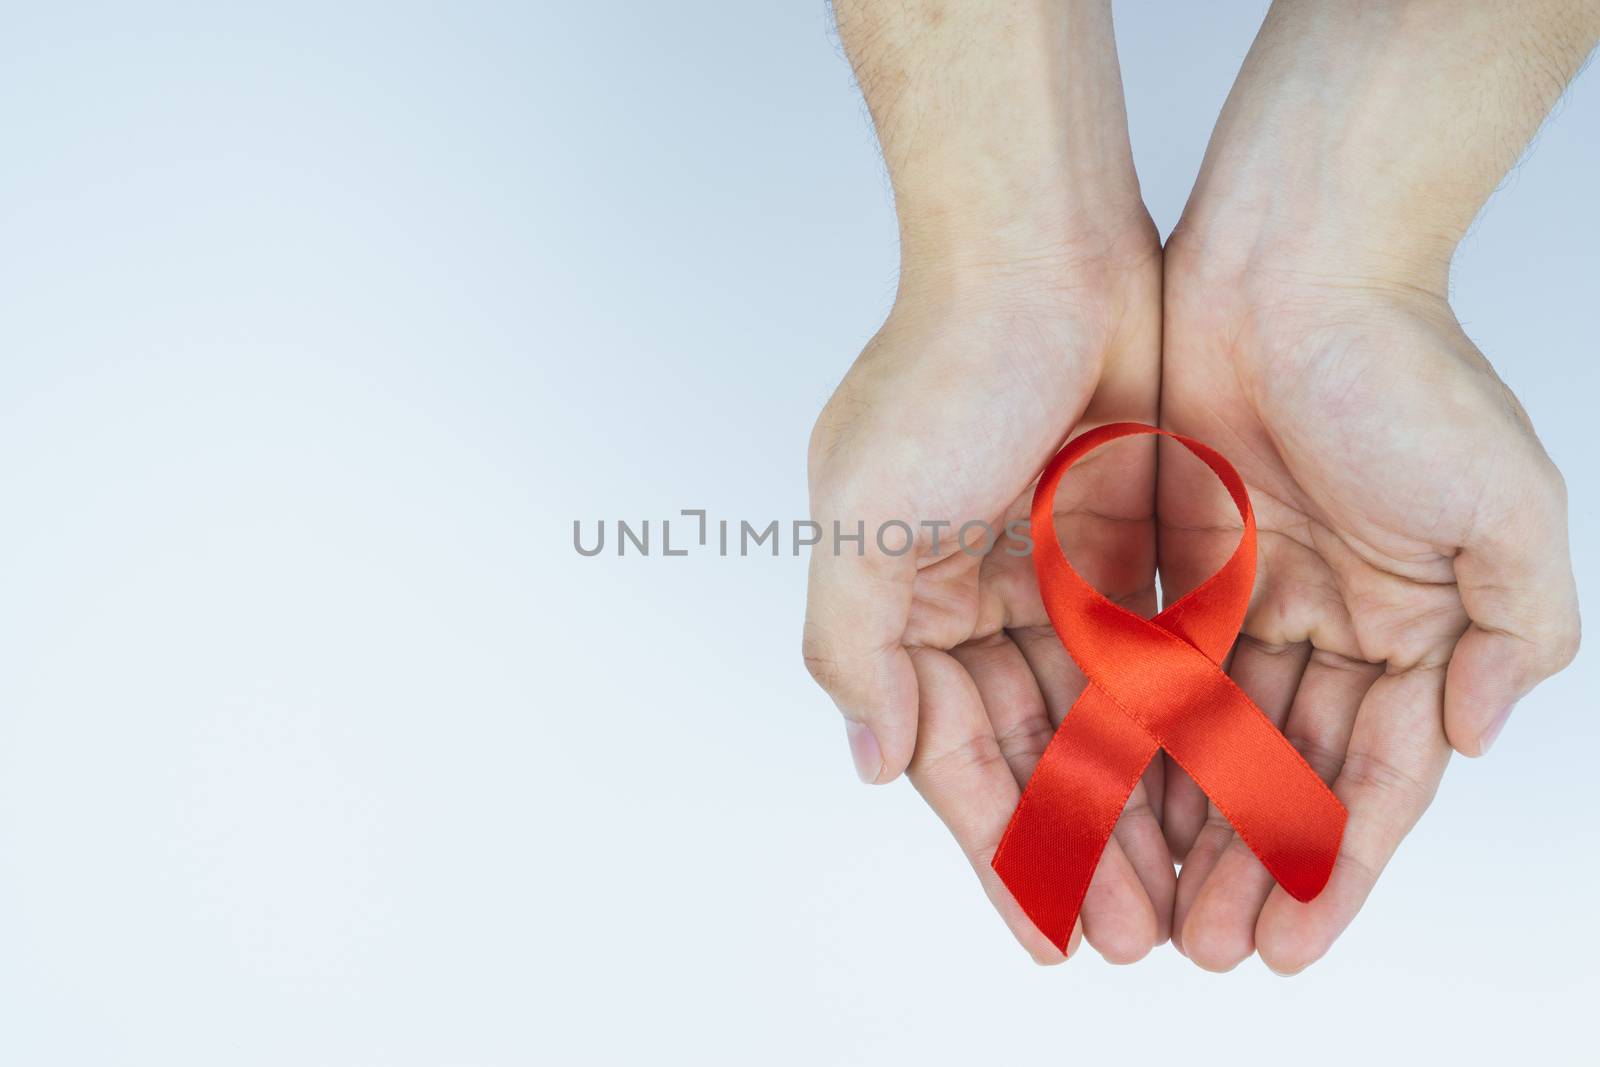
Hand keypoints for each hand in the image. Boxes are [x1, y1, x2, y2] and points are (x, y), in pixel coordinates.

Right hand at [804, 227, 1170, 962]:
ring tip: (1183, 891)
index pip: (950, 756)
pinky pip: (1153, 653)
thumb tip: (869, 764)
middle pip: (1030, 752)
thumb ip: (851, 647)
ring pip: (1099, 719)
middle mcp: (972, 600)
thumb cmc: (939, 370)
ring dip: (1134, 801)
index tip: (1049, 933)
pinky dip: (1177, 722)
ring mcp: (1052, 574)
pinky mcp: (1125, 544)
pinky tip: (1212, 788)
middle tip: (1134, 936)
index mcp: (900, 605)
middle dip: (1079, 846)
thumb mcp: (861, 519)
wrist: (1041, 246)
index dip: (999, 847)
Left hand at [1156, 236, 1579, 973]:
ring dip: (1187, 823)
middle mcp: (1335, 619)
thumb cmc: (1405, 372)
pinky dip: (1136, 738)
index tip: (1295, 945)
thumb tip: (1469, 739)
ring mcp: (1252, 593)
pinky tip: (1108, 805)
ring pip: (1212, 737)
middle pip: (1286, 772)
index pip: (1376, 777)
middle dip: (1250, 864)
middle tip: (1205, 951)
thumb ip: (1515, 632)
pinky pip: (1150, 669)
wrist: (1290, 261)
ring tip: (1151, 908)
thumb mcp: (1505, 509)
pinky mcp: (1175, 561)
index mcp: (1418, 623)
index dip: (1338, 864)